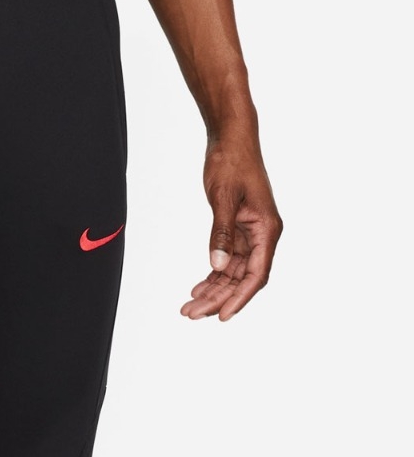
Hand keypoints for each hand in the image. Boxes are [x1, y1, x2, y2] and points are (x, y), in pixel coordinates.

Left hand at [181, 132, 282, 320]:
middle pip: (242, 279)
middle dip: (218, 299)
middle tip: (191, 313)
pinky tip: (197, 287)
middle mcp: (262, 235)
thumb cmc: (231, 162)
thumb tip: (218, 266)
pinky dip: (213, 275)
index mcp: (267, 229)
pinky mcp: (238, 230)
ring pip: (233, 273)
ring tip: (189, 306)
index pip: (256, 275)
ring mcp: (251, 234)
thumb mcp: (223, 198)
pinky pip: (227, 261)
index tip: (222, 317)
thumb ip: (221, 233)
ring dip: (213, 291)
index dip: (239, 298)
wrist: (231, 139)